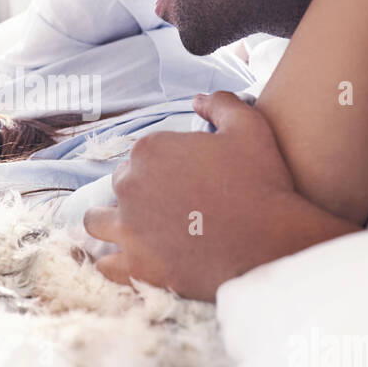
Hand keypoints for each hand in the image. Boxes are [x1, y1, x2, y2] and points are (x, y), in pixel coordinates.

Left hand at [83, 92, 359, 300]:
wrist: (270, 244)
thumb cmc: (262, 184)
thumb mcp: (249, 127)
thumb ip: (220, 104)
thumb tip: (199, 99)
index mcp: (149, 150)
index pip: (141, 156)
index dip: (162, 167)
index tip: (184, 180)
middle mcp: (129, 186)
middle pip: (121, 186)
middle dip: (140, 193)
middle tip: (171, 207)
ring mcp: (127, 229)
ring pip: (97, 222)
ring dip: (113, 222)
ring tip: (137, 230)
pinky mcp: (135, 267)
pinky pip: (105, 265)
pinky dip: (115, 262)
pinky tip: (133, 261)